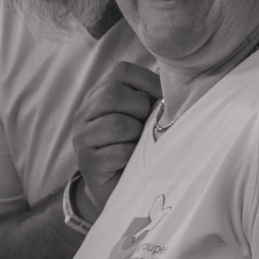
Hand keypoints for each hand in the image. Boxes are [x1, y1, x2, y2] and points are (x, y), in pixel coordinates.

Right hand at [72, 62, 160, 222]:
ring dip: (136, 134)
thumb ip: (147, 99)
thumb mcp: (138, 117)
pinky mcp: (88, 163)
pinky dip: (132, 156)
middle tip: (145, 124)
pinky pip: (118, 152)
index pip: (120, 71)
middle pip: (113, 93)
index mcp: (98, 95)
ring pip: (117, 124)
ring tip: (137, 143)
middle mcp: (84, 113)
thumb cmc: (131, 146)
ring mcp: (82, 138)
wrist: (113, 188)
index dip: (147, 80)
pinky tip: (131, 161)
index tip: (162, 97)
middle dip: (139, 108)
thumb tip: (175, 87)